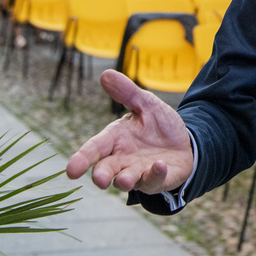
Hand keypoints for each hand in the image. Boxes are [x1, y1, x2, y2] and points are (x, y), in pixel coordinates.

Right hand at [66, 70, 193, 193]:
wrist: (184, 141)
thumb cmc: (158, 125)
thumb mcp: (146, 104)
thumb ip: (127, 93)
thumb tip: (105, 74)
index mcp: (115, 140)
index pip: (94, 149)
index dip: (82, 159)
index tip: (71, 170)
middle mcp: (122, 160)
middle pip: (105, 170)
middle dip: (101, 175)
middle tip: (100, 179)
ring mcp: (138, 173)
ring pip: (125, 181)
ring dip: (124, 181)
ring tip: (125, 179)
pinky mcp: (157, 180)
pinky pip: (153, 181)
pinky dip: (155, 175)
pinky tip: (160, 165)